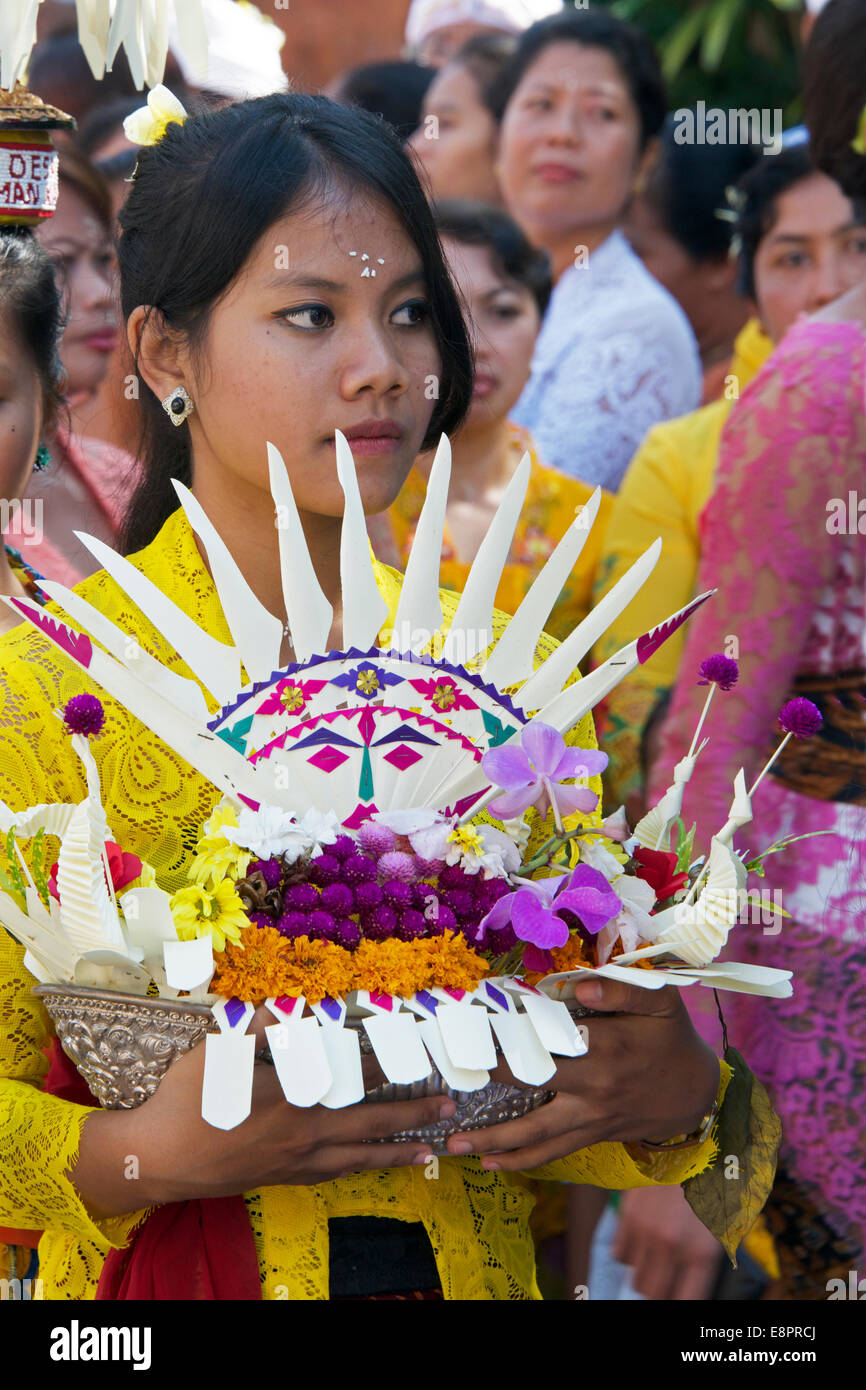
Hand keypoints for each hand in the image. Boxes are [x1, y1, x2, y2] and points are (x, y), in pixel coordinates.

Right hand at [73, 1007, 450, 1217]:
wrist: (157, 1158)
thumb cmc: (186, 1099)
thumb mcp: (220, 1050)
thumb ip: (258, 1027)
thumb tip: (283, 1003)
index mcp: (292, 1096)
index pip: (352, 1080)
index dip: (389, 1069)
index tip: (420, 1061)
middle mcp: (302, 1132)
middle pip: (369, 1124)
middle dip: (411, 1116)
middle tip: (447, 1111)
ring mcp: (293, 1161)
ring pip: (356, 1158)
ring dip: (394, 1152)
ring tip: (426, 1152)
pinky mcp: (280, 1179)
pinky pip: (330, 1175)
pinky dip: (356, 1170)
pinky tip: (364, 1168)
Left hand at [443, 975, 719, 1170]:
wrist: (696, 1093)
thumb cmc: (672, 1037)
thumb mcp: (660, 1002)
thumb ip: (621, 991)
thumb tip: (578, 986)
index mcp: (606, 1045)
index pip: (548, 1038)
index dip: (510, 1034)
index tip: (472, 1029)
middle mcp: (594, 1084)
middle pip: (531, 1084)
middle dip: (488, 1081)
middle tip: (445, 1079)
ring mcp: (591, 1115)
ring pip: (535, 1133)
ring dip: (492, 1139)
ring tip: (452, 1145)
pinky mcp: (592, 1134)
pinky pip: (552, 1152)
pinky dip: (520, 1160)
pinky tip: (489, 1162)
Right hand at [614, 1185, 721, 1299]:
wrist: (691, 1141)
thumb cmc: (714, 1183)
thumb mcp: (725, 1224)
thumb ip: (709, 1258)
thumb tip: (694, 1283)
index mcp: (702, 1252)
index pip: (685, 1302)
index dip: (680, 1303)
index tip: (679, 1297)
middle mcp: (671, 1247)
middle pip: (652, 1294)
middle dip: (660, 1293)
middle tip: (667, 1283)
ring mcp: (645, 1231)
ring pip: (635, 1277)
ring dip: (645, 1273)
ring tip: (657, 1260)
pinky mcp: (628, 1214)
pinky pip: (620, 1254)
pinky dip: (630, 1254)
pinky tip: (642, 1242)